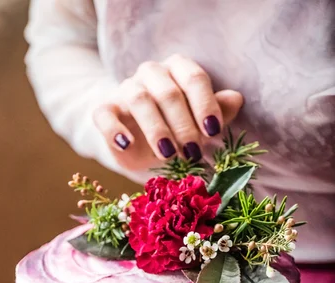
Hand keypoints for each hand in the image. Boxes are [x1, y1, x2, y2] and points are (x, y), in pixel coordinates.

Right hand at [93, 54, 242, 171]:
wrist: (137, 141)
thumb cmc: (174, 129)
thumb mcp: (198, 124)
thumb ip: (218, 112)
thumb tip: (236, 99)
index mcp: (178, 70)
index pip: (193, 78)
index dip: (205, 104)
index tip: (213, 131)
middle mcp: (151, 73)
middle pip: (168, 92)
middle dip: (183, 125)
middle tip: (193, 152)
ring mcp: (125, 90)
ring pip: (139, 99)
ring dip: (156, 128)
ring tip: (168, 154)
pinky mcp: (104, 110)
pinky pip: (104, 114)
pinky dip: (114, 129)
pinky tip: (126, 145)